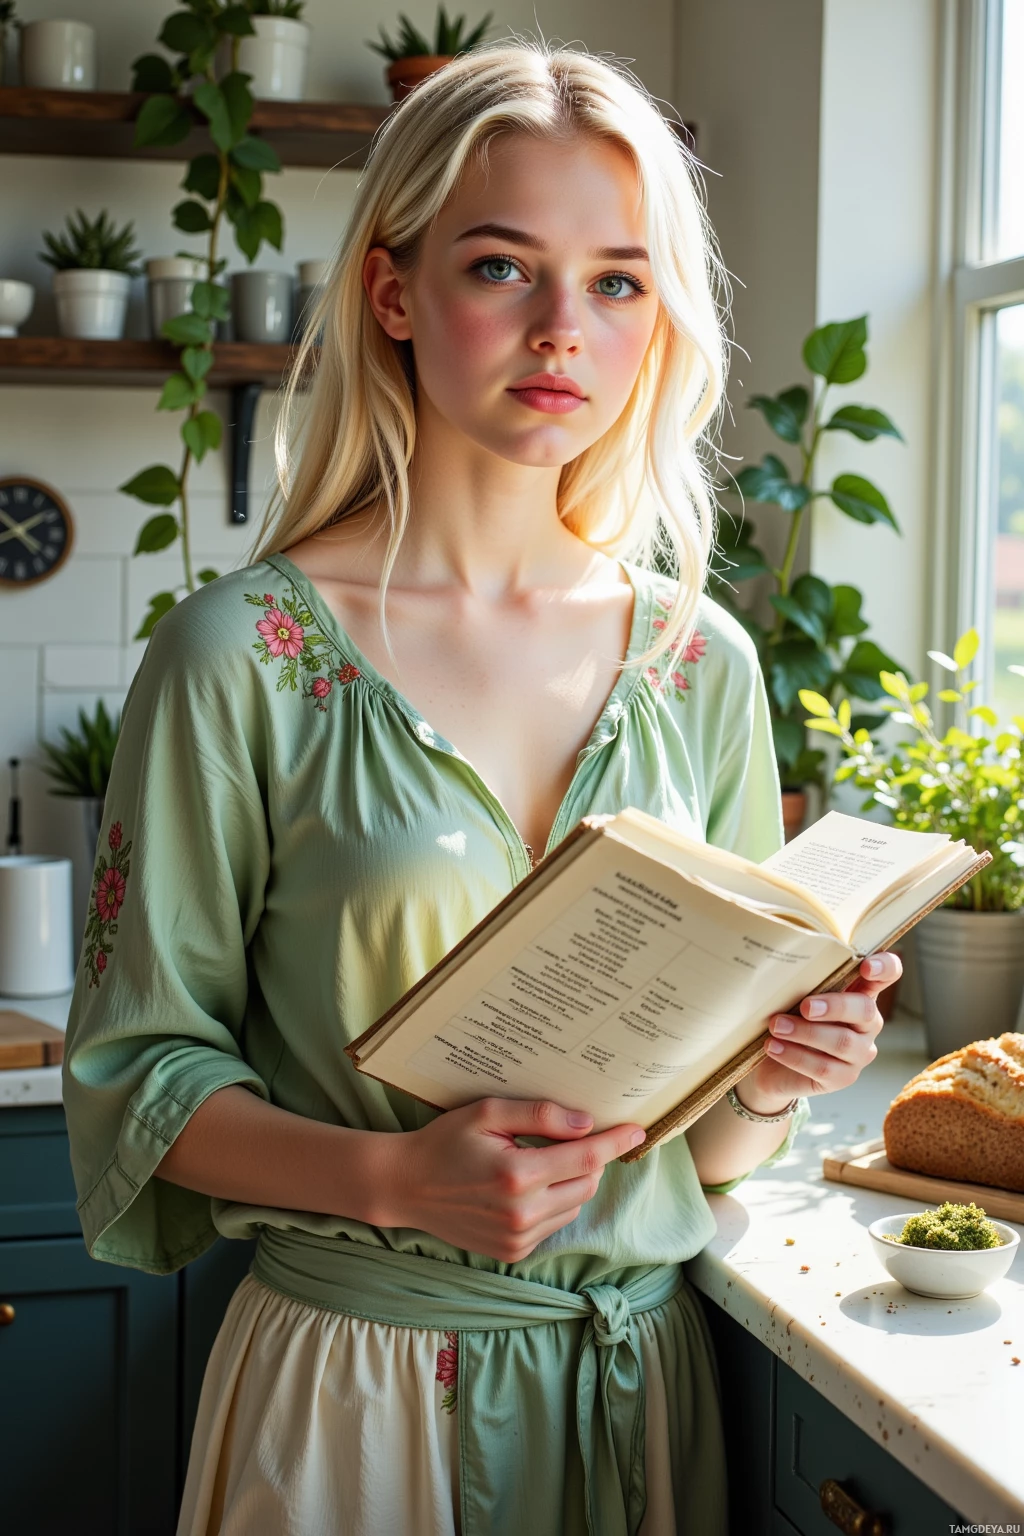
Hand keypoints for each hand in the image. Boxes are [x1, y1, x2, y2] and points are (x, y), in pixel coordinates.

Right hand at [384, 1098, 645, 1262]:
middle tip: (571, 1138)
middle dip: (590, 1159)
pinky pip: (554, 1225)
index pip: (587, 1157)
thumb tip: (586, 1123)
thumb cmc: (445, 1142)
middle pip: (588, 1183)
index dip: (616, 1141)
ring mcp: (519, 1238)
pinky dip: (553, 1204)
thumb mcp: (487, 1112)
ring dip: (573, 1183)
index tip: (638, 1130)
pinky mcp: (513, 1252)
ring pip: (575, 1206)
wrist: (406, 1186)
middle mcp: (524, 1213)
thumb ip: (540, 1115)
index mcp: (519, 1175)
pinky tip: (526, 1188)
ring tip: (540, 1162)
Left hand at [739, 951, 902, 1111]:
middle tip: (805, 1006)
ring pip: (842, 1042)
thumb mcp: (796, 996)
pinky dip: (795, 1055)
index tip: (867, 967)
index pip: (888, 974)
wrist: (773, 1065)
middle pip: (865, 1010)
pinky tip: (773, 1046)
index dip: (885, 967)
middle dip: (835, 1006)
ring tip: (776, 1026)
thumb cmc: (789, 1018)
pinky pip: (824, 1067)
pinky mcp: (844, 1077)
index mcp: (861, 992)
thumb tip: (787, 967)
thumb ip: (804, 981)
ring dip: (805, 1032)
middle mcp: (868, 1023)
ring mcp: (859, 1053)